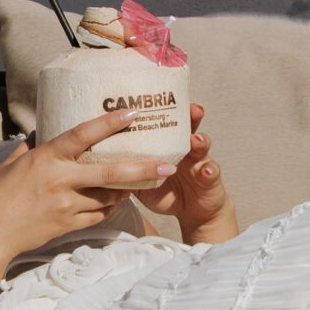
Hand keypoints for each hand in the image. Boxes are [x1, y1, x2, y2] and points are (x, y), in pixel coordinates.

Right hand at [0, 112, 178, 271]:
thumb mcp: (12, 163)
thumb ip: (32, 146)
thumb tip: (45, 130)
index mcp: (46, 159)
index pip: (83, 135)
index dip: (109, 123)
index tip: (133, 113)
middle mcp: (61, 181)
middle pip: (110, 172)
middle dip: (142, 169)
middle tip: (168, 165)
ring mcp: (67, 205)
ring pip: (109, 196)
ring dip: (128, 188)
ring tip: (147, 180)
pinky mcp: (69, 225)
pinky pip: (99, 215)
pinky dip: (110, 207)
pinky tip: (118, 200)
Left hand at [133, 104, 238, 241]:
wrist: (192, 212)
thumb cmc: (166, 190)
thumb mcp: (143, 179)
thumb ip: (128, 168)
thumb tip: (98, 159)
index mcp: (169, 145)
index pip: (167, 123)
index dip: (165, 110)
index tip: (160, 97)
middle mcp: (186, 148)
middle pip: (189, 127)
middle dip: (191, 116)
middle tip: (192, 108)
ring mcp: (200, 162)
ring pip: (203, 146)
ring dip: (201, 140)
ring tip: (196, 139)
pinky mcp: (210, 180)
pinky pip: (211, 173)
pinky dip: (209, 171)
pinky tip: (206, 170)